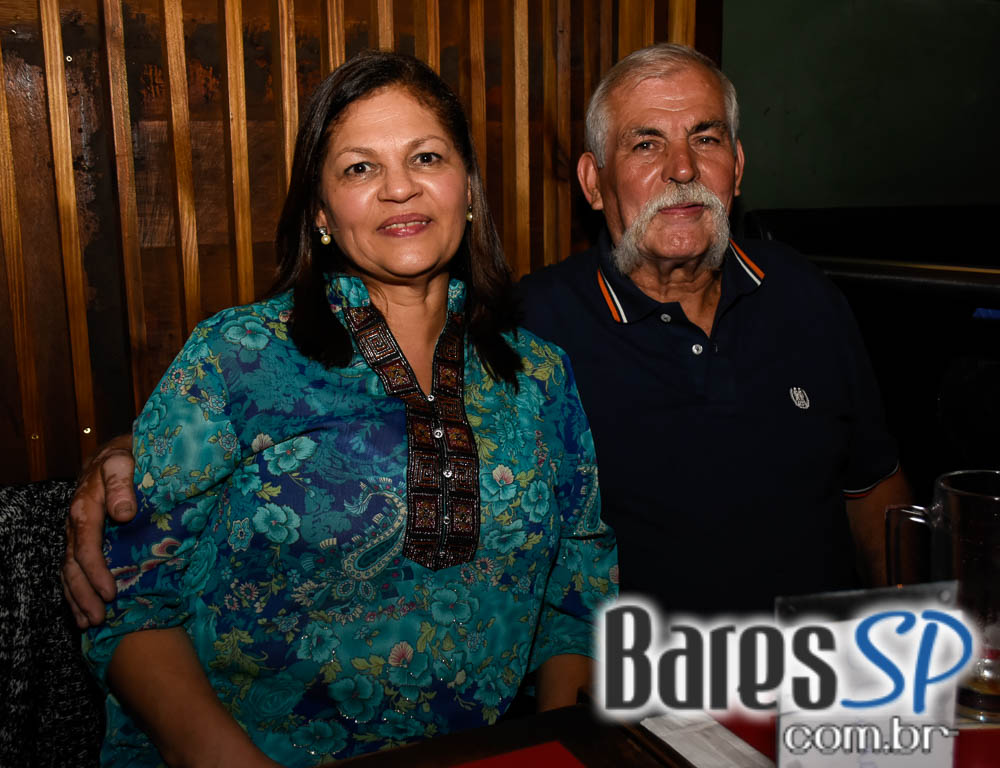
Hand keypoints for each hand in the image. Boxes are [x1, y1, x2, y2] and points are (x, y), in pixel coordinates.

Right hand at [62, 434, 136, 627]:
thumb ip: (122, 483)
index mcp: (84, 505)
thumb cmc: (125, 457)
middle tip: (100, 618)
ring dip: (78, 599)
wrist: (114, 452)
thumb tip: (123, 513)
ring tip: (91, 623)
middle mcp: (75, 523)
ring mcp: (75, 533)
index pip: (86, 544)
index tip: (111, 592)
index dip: (96, 570)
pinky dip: (75, 592)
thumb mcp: (124, 461)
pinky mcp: (80, 539)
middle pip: (73, 564)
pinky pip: (71, 569)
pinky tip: (83, 612)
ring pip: (68, 571)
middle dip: (85, 593)